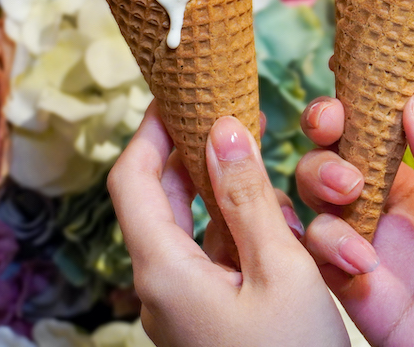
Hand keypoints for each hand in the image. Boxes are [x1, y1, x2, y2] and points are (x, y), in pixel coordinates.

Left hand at [109, 101, 350, 346]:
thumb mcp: (281, 270)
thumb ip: (250, 198)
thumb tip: (224, 129)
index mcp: (164, 272)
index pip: (132, 180)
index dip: (150, 130)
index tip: (177, 94)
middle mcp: (162, 288)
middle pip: (161, 200)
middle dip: (195, 153)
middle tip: (232, 114)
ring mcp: (183, 306)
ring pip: (193, 229)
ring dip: (224, 193)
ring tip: (265, 163)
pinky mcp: (208, 318)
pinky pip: (214, 259)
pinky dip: (239, 231)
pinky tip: (279, 221)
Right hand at [296, 81, 413, 346]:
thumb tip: (412, 100)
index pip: (407, 112)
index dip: (380, 83)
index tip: (355, 59)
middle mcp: (410, 199)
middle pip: (351, 142)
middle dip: (331, 123)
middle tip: (332, 122)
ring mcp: (382, 241)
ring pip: (322, 188)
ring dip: (321, 176)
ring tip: (349, 190)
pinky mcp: (360, 287)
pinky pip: (319, 250)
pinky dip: (325, 243)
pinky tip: (360, 261)